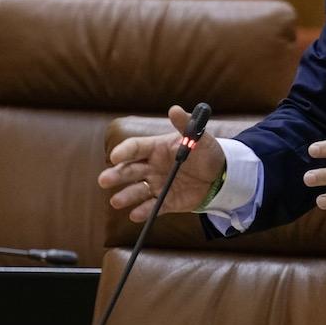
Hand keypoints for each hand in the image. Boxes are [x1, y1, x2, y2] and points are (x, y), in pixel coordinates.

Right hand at [98, 105, 225, 222]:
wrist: (221, 174)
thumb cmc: (206, 152)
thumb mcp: (198, 137)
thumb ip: (185, 125)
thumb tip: (174, 109)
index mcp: (155, 149)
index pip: (135, 148)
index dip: (124, 152)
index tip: (115, 157)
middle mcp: (151, 167)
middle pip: (129, 170)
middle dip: (115, 175)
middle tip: (104, 180)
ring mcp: (157, 185)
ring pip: (136, 191)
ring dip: (126, 196)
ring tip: (116, 201)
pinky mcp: (166, 201)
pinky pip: (153, 207)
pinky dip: (144, 212)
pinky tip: (136, 215)